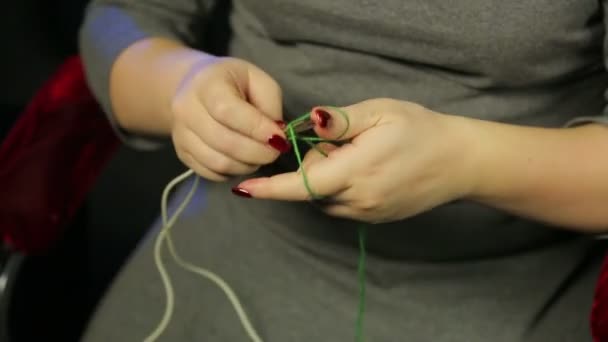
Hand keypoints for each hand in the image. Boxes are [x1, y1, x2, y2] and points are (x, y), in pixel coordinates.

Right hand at [170, 57, 288, 180]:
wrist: (193, 86)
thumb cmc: (232, 82)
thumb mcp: (257, 79)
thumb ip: (270, 103)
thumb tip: (275, 136)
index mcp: (207, 84)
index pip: (228, 112)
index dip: (257, 129)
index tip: (279, 138)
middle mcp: (186, 110)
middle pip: (224, 142)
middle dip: (258, 152)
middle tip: (276, 151)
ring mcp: (181, 135)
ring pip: (218, 163)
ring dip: (248, 165)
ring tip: (260, 155)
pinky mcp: (183, 154)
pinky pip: (212, 173)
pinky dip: (233, 172)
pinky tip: (243, 159)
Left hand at [234, 99, 478, 222]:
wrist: (460, 161)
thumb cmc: (421, 130)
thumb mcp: (380, 113)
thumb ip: (339, 121)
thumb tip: (308, 123)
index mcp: (355, 172)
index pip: (301, 184)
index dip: (270, 188)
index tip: (244, 189)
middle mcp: (357, 200)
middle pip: (310, 188)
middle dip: (312, 164)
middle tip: (344, 141)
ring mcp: (367, 213)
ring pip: (324, 198)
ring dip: (326, 177)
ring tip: (358, 155)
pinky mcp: (375, 218)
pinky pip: (341, 205)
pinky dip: (339, 187)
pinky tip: (365, 169)